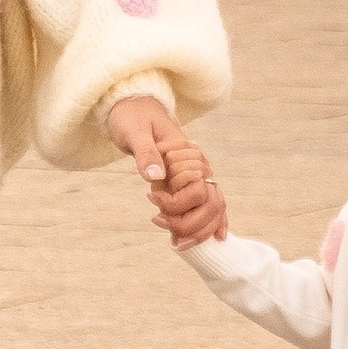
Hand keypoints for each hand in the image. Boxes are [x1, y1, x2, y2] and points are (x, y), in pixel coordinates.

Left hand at [107, 95, 227, 246]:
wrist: (133, 106)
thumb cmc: (132, 118)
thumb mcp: (134, 133)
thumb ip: (146, 153)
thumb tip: (157, 177)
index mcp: (190, 151)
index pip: (197, 188)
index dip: (175, 201)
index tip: (150, 198)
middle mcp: (199, 163)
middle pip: (212, 202)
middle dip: (190, 222)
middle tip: (159, 222)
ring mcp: (198, 172)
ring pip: (214, 207)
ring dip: (198, 228)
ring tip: (176, 241)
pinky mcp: (190, 179)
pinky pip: (209, 202)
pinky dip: (211, 221)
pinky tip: (216, 238)